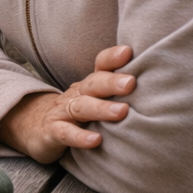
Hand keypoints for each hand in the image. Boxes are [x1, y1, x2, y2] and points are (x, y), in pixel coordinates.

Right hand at [0, 45, 135, 163]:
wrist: (33, 127)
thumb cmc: (74, 113)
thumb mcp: (93, 99)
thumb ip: (117, 92)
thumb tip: (159, 87)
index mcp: (88, 86)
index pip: (100, 67)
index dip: (112, 58)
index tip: (129, 52)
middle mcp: (75, 95)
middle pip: (92, 85)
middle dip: (111, 82)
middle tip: (131, 82)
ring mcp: (62, 113)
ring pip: (81, 107)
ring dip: (101, 108)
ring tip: (122, 112)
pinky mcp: (52, 133)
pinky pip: (65, 133)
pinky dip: (80, 137)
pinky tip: (95, 141)